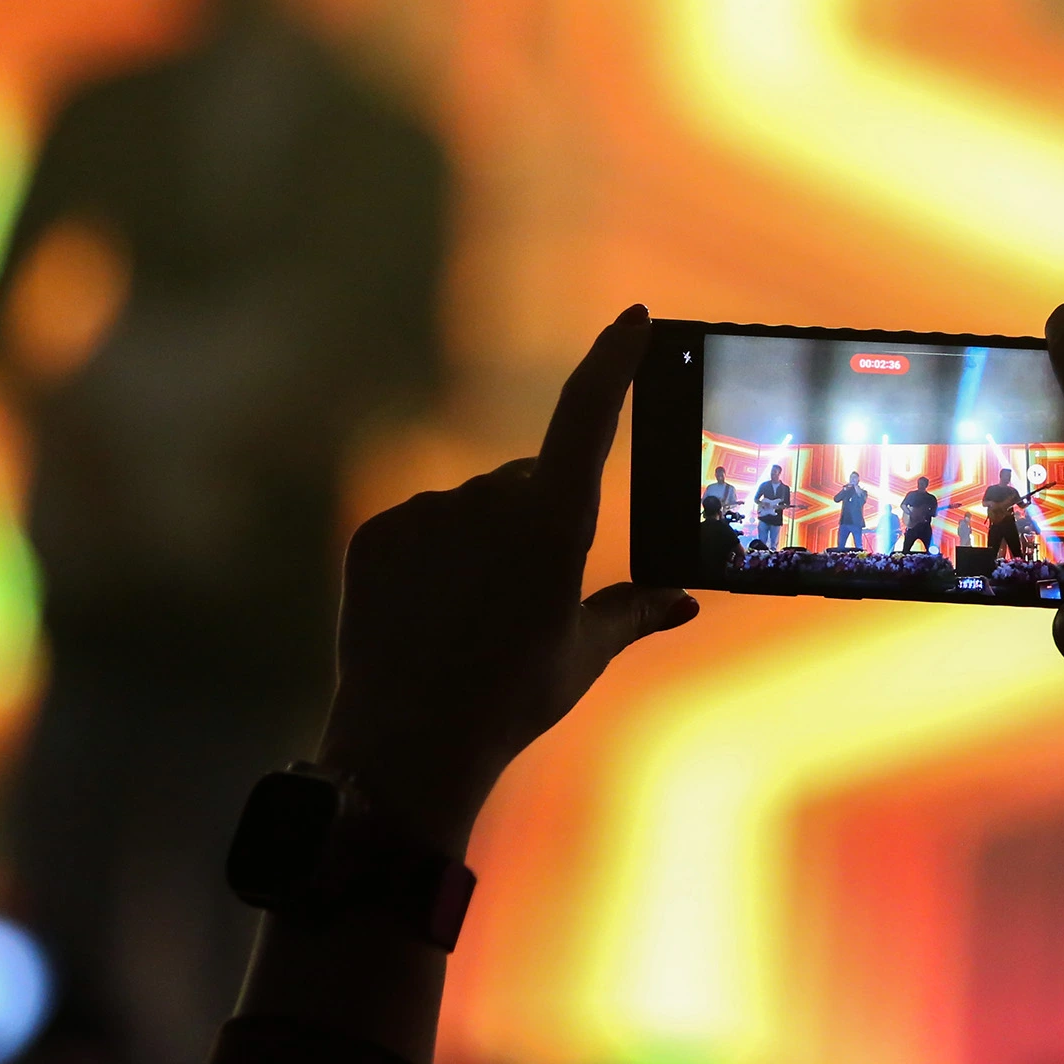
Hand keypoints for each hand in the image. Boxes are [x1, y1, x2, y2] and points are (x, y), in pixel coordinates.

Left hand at [318, 305, 696, 853]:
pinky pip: (419, 525)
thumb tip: (684, 601)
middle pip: (527, 480)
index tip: (631, 317)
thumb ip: (634, 613)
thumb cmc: (512, 699)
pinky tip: (427, 614)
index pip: (588, 413)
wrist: (407, 746)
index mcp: (556, 523)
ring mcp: (427, 512)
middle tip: (526, 596)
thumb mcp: (583, 655)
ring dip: (478, 541)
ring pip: (471, 506)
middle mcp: (489, 500)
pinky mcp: (378, 532)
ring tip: (470, 618)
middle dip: (535, 517)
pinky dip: (429, 557)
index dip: (613, 359)